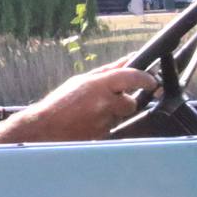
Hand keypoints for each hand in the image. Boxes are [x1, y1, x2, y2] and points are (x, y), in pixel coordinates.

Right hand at [0, 62, 157, 143]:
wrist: (45, 129)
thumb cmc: (59, 103)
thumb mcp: (81, 81)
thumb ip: (108, 72)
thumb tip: (128, 60)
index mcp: (98, 85)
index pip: (131, 77)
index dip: (145, 79)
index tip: (151, 81)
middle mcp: (103, 103)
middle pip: (130, 103)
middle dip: (124, 102)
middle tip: (107, 101)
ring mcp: (104, 122)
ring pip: (120, 116)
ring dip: (112, 114)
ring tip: (90, 113)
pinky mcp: (103, 136)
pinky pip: (112, 128)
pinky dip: (104, 125)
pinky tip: (88, 123)